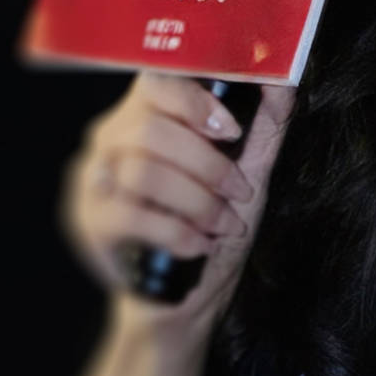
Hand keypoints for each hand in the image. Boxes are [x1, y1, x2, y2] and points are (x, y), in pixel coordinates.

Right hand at [63, 74, 293, 337]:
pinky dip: (176, 232)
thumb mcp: (246, 172)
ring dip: (197, 203)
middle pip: (151, 130)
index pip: (155, 82)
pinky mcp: (91, 222)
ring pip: (142, 172)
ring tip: (222, 225)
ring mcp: (94, 180)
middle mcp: (110, 139)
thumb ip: (264, 126)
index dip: (195, 102)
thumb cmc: (211, 224)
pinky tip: (197, 245)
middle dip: (208, 166)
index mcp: (144, 115)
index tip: (233, 132)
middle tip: (238, 193)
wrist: (183, 293)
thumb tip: (284, 82)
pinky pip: (130, 216)